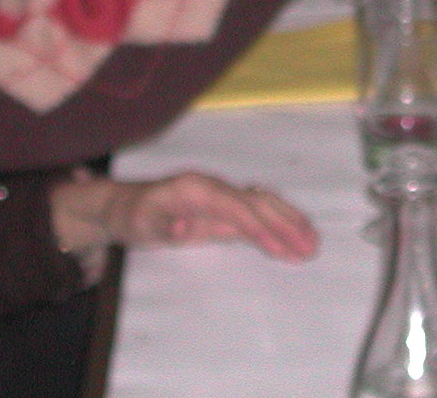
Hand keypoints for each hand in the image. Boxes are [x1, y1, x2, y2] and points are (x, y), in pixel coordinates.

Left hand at [51, 172, 317, 261]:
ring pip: (262, 207)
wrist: (123, 206)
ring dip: (288, 223)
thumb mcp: (139, 224)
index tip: (281, 247)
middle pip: (257, 204)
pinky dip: (276, 227)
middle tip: (311, 246)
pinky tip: (294, 237)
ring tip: (313, 242)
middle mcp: (214, 189)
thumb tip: (182, 230)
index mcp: (197, 190)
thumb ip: (161, 227)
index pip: (235, 208)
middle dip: (285, 224)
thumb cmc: (131, 215)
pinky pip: (255, 218)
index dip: (259, 227)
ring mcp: (220, 199)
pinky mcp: (222, 213)